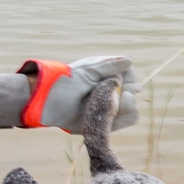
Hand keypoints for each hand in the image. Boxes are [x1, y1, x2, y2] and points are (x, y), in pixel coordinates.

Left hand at [19, 55, 140, 132]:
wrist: (50, 103)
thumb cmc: (66, 82)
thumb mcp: (88, 70)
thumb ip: (109, 66)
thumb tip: (130, 61)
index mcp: (107, 74)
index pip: (130, 74)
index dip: (129, 78)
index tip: (119, 81)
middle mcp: (111, 90)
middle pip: (133, 92)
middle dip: (126, 94)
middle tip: (113, 94)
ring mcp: (109, 107)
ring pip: (132, 109)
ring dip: (124, 107)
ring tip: (109, 106)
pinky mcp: (107, 122)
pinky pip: (126, 121)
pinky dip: (121, 119)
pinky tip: (109, 116)